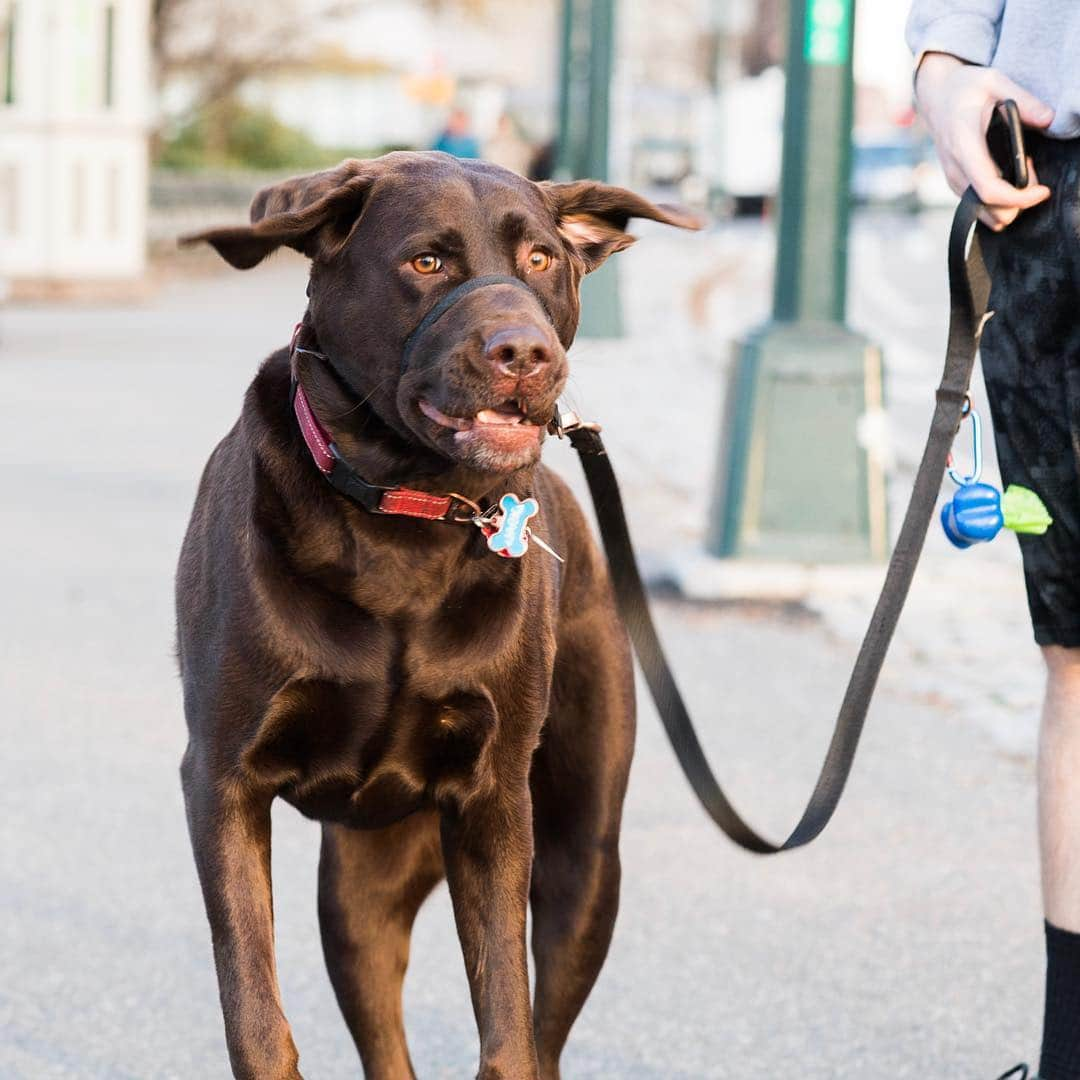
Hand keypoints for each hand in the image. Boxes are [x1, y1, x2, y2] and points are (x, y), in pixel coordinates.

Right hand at [915, 53, 1052, 229]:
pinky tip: (1009, 175)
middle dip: (1018, 201)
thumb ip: (1024, 101)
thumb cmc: (964, 88)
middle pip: (988, 209)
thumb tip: (1048, 119)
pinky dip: (999, 200)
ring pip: (983, 213)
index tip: (1042, 191)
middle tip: (1033, 171)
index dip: (1018, 198)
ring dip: (1009, 202)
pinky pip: (978, 205)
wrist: (935, 96)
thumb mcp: (995, 82)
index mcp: (963, 145)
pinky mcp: (955, 183)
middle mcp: (955, 169)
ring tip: (1022, 170)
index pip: (988, 189)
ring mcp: (952, 179)